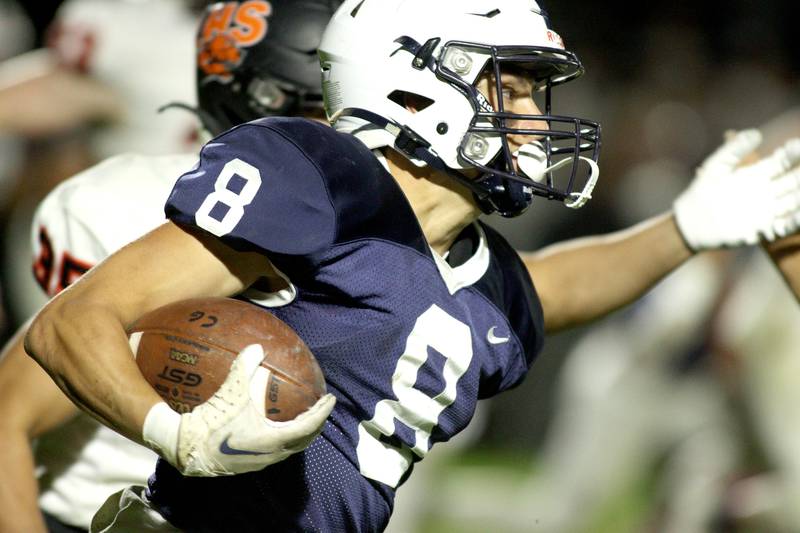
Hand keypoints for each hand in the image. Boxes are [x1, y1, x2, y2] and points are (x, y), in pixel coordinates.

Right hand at [143, 344, 335, 476]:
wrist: (185, 448)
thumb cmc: (211, 422)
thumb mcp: (230, 392)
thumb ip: (245, 368)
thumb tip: (256, 347)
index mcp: (273, 440)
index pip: (307, 426)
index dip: (322, 412)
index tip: (331, 399)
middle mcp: (271, 454)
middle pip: (303, 440)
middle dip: (316, 424)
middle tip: (322, 407)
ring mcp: (260, 462)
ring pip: (290, 448)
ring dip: (301, 433)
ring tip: (305, 418)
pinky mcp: (248, 464)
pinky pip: (277, 451)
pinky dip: (286, 438)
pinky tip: (278, 428)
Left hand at [674, 129, 799, 250]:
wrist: (690, 220)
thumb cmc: (701, 191)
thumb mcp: (717, 166)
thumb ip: (734, 149)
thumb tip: (757, 133)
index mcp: (758, 173)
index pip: (784, 160)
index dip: (794, 153)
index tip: (795, 146)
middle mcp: (768, 190)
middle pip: (794, 179)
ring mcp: (768, 209)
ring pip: (794, 200)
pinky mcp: (764, 228)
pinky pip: (786, 225)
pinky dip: (794, 221)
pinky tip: (796, 215)